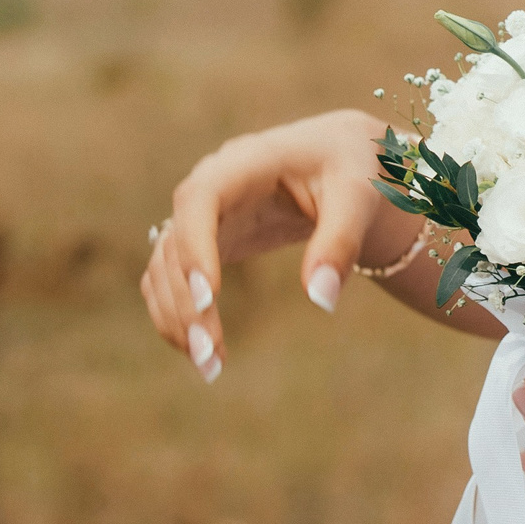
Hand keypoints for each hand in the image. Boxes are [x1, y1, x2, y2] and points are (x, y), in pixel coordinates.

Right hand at [139, 108, 390, 381]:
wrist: (341, 158)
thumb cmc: (352, 168)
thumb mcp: (359, 196)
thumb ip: (341, 242)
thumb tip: (321, 300)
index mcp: (247, 160)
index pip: (200, 198)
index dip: (195, 245)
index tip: (207, 297)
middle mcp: (211, 184)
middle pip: (176, 241)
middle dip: (186, 301)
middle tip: (209, 354)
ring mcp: (201, 213)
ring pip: (165, 266)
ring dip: (176, 316)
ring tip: (210, 366)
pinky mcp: (203, 239)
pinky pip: (171, 278)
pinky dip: (178, 314)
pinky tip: (204, 351)